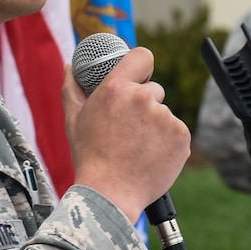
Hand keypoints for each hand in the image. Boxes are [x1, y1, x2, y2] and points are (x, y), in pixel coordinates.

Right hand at [66, 46, 189, 222]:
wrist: (110, 193)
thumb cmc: (90, 156)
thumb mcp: (74, 119)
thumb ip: (72, 88)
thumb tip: (69, 67)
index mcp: (117, 88)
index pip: (143, 56)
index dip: (141, 66)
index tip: (138, 77)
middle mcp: (144, 98)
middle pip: (153, 89)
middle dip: (144, 104)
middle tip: (129, 127)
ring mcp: (166, 117)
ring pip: (164, 113)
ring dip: (155, 124)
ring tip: (136, 146)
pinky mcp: (181, 136)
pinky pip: (176, 131)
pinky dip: (167, 141)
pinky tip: (150, 155)